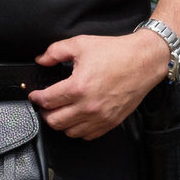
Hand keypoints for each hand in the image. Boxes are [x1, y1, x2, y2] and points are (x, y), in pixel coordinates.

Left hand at [30, 30, 170, 139]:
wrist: (144, 61)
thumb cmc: (117, 53)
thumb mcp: (81, 44)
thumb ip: (55, 52)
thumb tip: (41, 59)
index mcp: (78, 87)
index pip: (47, 101)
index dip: (36, 98)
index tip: (35, 95)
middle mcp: (88, 106)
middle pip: (55, 121)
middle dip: (45, 113)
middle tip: (45, 105)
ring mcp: (100, 117)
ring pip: (69, 132)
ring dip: (61, 123)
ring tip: (61, 112)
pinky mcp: (111, 122)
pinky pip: (88, 135)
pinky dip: (78, 130)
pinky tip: (77, 118)